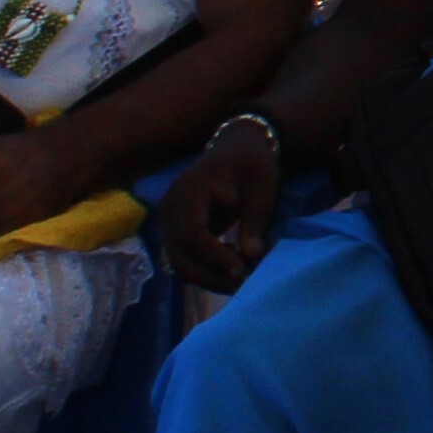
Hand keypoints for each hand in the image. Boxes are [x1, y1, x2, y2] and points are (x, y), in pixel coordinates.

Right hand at [150, 125, 286, 287]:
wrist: (237, 148)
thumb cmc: (252, 163)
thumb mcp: (264, 185)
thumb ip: (256, 218)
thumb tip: (251, 255)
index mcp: (188, 191)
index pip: (192, 233)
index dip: (214, 256)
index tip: (242, 271)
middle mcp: (169, 208)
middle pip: (180, 254)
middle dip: (211, 274)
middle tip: (245, 283)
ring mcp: (168, 221)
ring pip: (179, 262)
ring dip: (209, 277)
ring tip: (242, 281)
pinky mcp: (175, 231)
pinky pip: (185, 258)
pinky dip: (206, 270)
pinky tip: (232, 272)